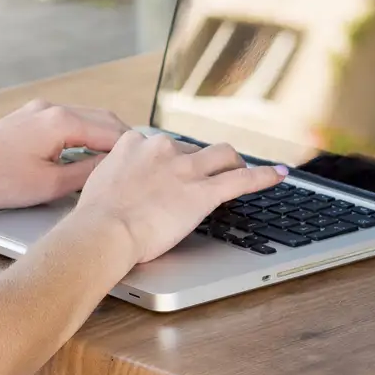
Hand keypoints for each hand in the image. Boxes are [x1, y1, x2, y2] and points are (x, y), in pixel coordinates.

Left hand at [0, 99, 130, 211]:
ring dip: (102, 137)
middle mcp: (51, 108)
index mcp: (61, 121)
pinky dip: (82, 135)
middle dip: (122, 140)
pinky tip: (85, 156)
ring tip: (117, 163)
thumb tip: (112, 169)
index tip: (150, 165)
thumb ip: (87, 174)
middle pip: (102, 119)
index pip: (112, 131)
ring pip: (84, 119)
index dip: (133, 150)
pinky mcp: (26, 118)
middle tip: (140, 164)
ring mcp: (37, 110)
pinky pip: (65, 122)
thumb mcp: (50, 185)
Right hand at [74, 131, 287, 265]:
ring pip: (221, 154)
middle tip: (203, 178)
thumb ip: (116, 175)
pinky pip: (241, 180)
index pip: (160, 143)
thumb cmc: (95, 216)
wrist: (104, 230)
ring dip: (232, 162)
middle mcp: (161, 148)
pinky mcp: (203, 191)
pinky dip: (263, 176)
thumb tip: (119, 185)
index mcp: (133, 144)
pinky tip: (278, 174)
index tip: (172, 168)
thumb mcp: (99, 183)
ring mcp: (184, 168)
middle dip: (200, 162)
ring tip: (239, 171)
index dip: (169, 158)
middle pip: (192, 147)